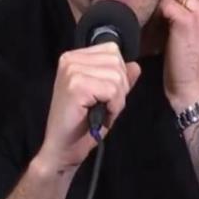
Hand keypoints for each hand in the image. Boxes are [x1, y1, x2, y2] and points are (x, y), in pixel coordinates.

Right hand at [37, 42, 140, 171]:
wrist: (63, 148)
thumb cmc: (82, 124)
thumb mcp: (107, 97)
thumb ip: (120, 79)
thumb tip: (135, 65)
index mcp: (74, 57)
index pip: (112, 50)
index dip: (118, 74)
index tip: (104, 94)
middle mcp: (70, 59)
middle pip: (116, 62)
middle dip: (119, 88)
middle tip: (104, 106)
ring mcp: (71, 71)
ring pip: (116, 76)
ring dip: (116, 99)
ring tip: (101, 111)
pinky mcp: (76, 86)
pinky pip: (112, 90)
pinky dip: (113, 106)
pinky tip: (99, 115)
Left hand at [159, 0, 198, 113]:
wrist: (197, 91)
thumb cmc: (198, 71)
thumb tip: (184, 6)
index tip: (175, 0)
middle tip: (164, 3)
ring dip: (166, 0)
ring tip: (160, 13)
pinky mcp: (186, 22)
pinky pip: (167, 4)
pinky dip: (160, 11)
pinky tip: (157, 22)